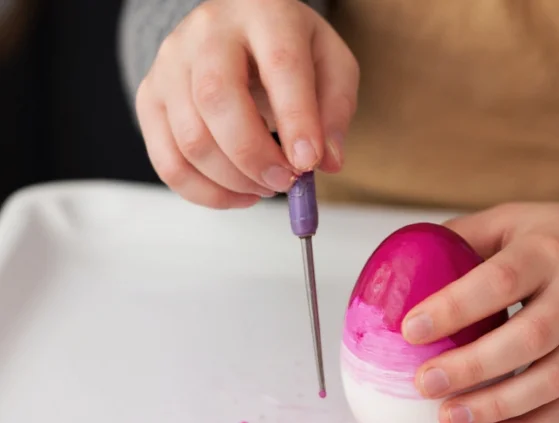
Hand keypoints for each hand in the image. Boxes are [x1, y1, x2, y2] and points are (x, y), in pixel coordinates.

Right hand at [135, 0, 358, 207]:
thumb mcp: (331, 66)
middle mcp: (209, 32)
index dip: (296, 120)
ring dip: (233, 180)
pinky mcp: (150, 96)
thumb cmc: (289, 48)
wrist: (240, 28)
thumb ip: (335, 111)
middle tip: (285, 181)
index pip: (280, 65)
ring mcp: (171, 63)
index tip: (308, 162)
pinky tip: (237, 194)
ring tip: (266, 186)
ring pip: (190, 138)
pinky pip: (167, 160)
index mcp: (264, 13)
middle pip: (217, 99)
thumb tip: (327, 161)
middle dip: (254, 156)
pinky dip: (203, 192)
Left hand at [402, 191, 558, 422]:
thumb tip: (405, 265)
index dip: (454, 307)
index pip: (500, 281)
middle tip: (423, 383)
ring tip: (446, 418)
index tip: (410, 329)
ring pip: (549, 382)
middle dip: (471, 367)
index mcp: (549, 252)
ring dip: (496, 406)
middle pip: (526, 339)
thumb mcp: (521, 220)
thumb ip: (467, 237)